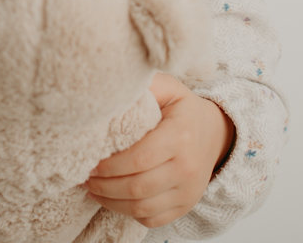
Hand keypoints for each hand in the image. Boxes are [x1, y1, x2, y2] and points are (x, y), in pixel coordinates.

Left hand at [85, 73, 235, 227]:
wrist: (216, 134)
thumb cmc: (185, 111)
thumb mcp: (170, 89)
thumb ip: (147, 85)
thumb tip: (115, 84)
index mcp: (180, 136)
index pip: (138, 159)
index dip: (109, 166)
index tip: (91, 162)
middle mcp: (187, 168)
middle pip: (137, 187)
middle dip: (104, 186)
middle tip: (85, 177)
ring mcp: (188, 191)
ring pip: (142, 208)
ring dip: (111, 202)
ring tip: (93, 189)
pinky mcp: (186, 205)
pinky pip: (152, 219)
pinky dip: (128, 213)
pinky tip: (114, 200)